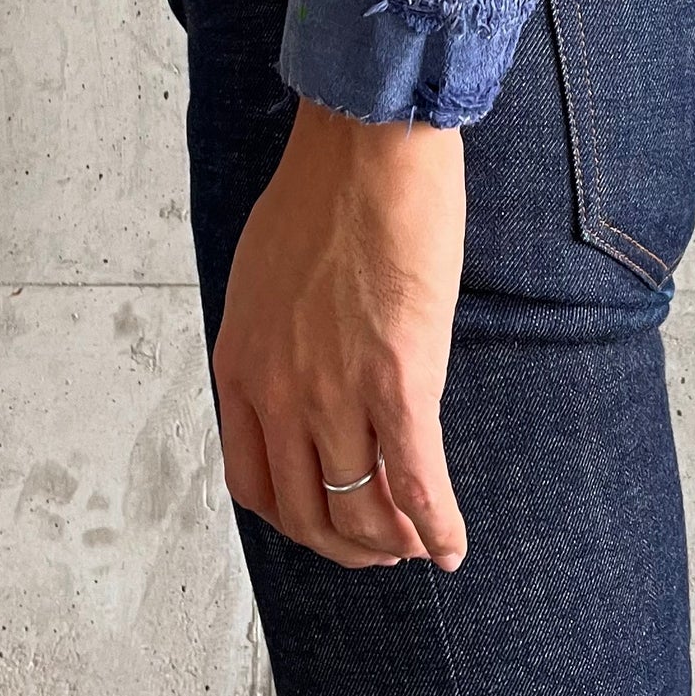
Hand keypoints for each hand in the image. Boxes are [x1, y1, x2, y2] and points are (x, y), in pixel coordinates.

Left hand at [212, 96, 468, 570]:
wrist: (366, 147)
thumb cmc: (322, 192)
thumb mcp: (263, 278)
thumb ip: (274, 339)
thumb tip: (301, 370)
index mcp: (242, 367)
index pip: (254, 483)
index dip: (296, 518)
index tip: (328, 519)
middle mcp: (281, 393)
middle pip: (308, 512)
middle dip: (348, 545)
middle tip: (383, 547)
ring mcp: (336, 392)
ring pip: (360, 510)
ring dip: (392, 543)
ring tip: (419, 546)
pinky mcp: (398, 380)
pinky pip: (415, 481)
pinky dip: (436, 525)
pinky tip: (452, 545)